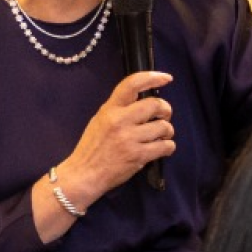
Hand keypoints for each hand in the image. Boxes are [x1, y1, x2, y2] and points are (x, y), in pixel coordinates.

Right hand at [58, 70, 175, 201]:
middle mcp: (120, 120)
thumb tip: (144, 101)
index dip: (152, 77)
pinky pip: (165, 146)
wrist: (84, 174)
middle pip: (155, 105)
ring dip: (167, 131)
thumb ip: (119, 109)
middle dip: (166, 110)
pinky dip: (168, 147)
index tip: (166, 78)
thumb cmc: (92, 148)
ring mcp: (129, 138)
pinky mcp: (138, 156)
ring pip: (164, 127)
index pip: (132, 84)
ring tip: (161, 136)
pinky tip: (162, 148)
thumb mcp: (100, 120)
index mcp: (110, 109)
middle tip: (164, 116)